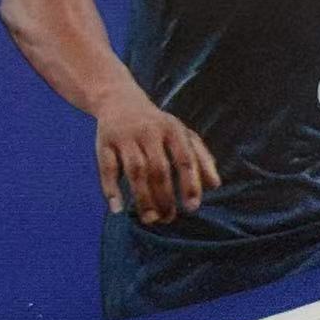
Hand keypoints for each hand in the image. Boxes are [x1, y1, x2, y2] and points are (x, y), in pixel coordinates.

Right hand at [94, 84, 219, 224]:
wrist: (119, 100)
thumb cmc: (158, 125)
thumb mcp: (182, 134)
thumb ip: (201, 158)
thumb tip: (215, 185)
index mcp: (173, 129)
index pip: (185, 159)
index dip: (190, 184)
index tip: (192, 207)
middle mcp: (149, 132)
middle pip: (159, 169)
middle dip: (165, 197)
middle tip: (168, 219)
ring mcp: (126, 137)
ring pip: (135, 171)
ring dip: (143, 198)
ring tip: (150, 219)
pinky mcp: (104, 143)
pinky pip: (108, 169)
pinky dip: (111, 189)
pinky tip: (117, 209)